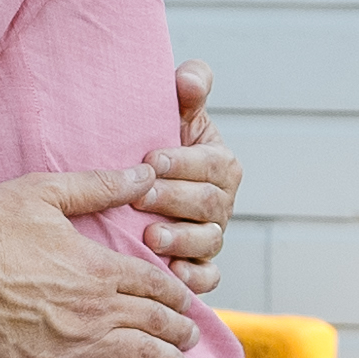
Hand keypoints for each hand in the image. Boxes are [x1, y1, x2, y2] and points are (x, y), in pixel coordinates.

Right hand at [0, 170, 209, 357]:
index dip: (180, 297)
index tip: (188, 302)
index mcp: (100, 268)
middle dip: (181, 333)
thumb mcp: (44, 192)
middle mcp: (95, 311)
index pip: (159, 287)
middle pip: (158, 327)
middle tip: (191, 337)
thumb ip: (98, 185)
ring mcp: (73, 346)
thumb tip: (143, 173)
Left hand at [130, 59, 236, 287]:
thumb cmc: (156, 143)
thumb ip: (188, 89)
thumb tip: (188, 78)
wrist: (136, 180)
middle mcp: (221, 202)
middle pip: (207, 204)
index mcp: (221, 164)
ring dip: (180, 240)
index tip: (151, 158)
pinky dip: (195, 279)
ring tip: (151, 237)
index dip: (183, 162)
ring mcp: (211, 235)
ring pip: (208, 242)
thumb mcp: (175, 113)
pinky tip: (172, 274)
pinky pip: (207, 277)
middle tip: (140, 197)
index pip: (210, 164)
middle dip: (174, 200)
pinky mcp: (200, 265)